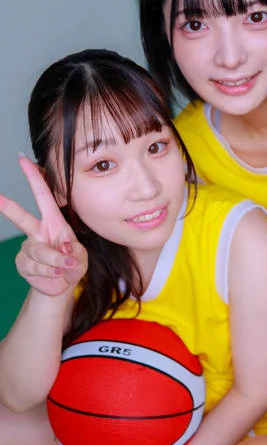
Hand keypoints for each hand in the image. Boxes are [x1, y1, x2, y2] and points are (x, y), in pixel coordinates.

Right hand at [0, 156, 86, 295]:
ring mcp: (29, 247)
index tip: (23, 159)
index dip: (33, 177)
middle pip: (21, 218)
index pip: (43, 196)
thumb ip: (75, 253)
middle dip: (8, 207)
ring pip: (39, 251)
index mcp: (54, 222)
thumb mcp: (81, 257)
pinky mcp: (23, 263)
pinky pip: (35, 266)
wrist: (62, 285)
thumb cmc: (72, 264)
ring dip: (55, 262)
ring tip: (64, 268)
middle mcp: (38, 231)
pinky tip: (55, 274)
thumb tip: (63, 249)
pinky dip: (50, 272)